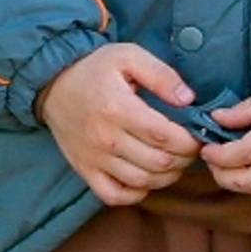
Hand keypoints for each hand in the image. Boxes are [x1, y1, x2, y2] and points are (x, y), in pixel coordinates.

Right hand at [42, 40, 204, 208]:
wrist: (52, 84)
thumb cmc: (95, 68)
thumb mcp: (130, 56)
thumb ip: (162, 75)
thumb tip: (188, 99)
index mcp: (118, 109)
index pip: (164, 136)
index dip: (190, 141)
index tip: (198, 135)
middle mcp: (105, 139)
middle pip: (158, 163)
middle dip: (184, 158)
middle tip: (190, 148)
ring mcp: (93, 158)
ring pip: (141, 181)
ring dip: (167, 176)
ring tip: (174, 161)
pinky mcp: (84, 170)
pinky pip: (113, 195)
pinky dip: (136, 193)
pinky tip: (147, 178)